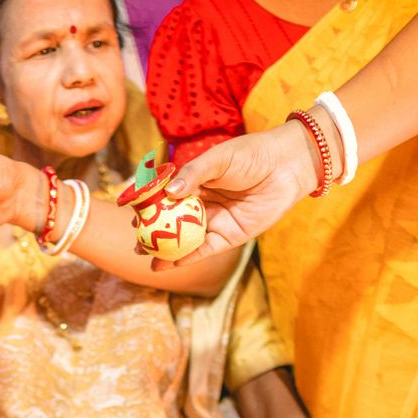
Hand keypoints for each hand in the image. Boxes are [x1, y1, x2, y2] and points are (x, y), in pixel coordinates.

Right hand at [151, 123, 317, 269]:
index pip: (166, 198)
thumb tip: (170, 193)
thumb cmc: (252, 154)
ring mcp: (215, 222)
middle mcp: (203, 204)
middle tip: (136, 242)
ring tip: (147, 257)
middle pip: (172, 222)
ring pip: (185, 239)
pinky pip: (204, 250)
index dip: (149, 208)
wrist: (287, 166)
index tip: (131, 215)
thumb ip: (193, 174)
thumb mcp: (218, 159)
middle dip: (153, 234)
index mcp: (196, 182)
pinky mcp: (230, 237)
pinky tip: (170, 263)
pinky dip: (187, 257)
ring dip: (166, 250)